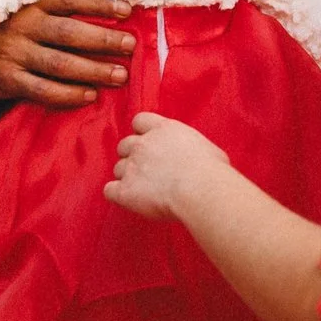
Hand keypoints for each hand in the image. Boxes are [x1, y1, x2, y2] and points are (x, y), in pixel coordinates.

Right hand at [0, 0, 135, 107]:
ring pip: (59, 64)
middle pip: (69, 32)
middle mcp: (22, 25)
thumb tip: (119, 11)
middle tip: (130, 46)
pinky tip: (91, 95)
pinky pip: (43, 90)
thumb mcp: (37, 9)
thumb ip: (68, 9)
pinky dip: (69, 94)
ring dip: (93, 70)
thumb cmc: (21, 29)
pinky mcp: (8, 79)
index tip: (126, 11)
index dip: (99, 3)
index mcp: (33, 2)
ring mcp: (14, 53)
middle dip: (104, 40)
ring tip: (120, 75)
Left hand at [107, 113, 232, 220]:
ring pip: (117, 168)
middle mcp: (143, 144)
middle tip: (147, 171)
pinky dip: (117, 195)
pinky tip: (130, 200)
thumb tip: (197, 157)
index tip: (150, 145)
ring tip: (144, 190)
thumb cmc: (212, 171)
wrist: (201, 189)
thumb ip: (191, 147)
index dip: (142, 133)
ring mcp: (132, 166)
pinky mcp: (125, 190)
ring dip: (127, 178)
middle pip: (124, 145)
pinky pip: (109, 190)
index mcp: (163, 129)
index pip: (140, 121)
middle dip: (132, 157)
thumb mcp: (206, 148)